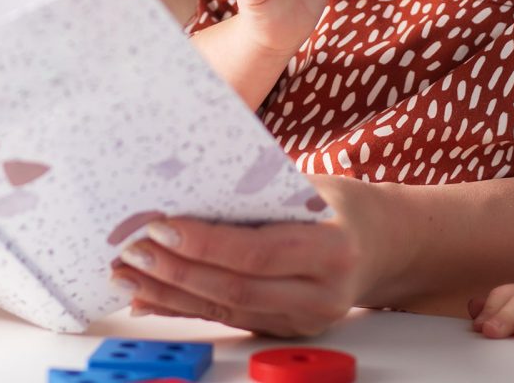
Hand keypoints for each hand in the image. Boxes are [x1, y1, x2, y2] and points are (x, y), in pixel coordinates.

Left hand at [109, 174, 399, 336]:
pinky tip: (148, 298)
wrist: (386, 245)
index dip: (204, 243)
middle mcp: (321, 293)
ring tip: (127, 274)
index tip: (161, 226)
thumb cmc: (344, 204)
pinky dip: (184, 307)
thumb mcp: (312, 184)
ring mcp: (304, 319)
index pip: (257, 252)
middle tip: (132, 250)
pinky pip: (228, 318)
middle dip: (175, 270)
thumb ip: (259, 191)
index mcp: (332, 248)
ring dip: (169, 293)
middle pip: (235, 288)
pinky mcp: (286, 329)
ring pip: (225, 309)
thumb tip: (189, 187)